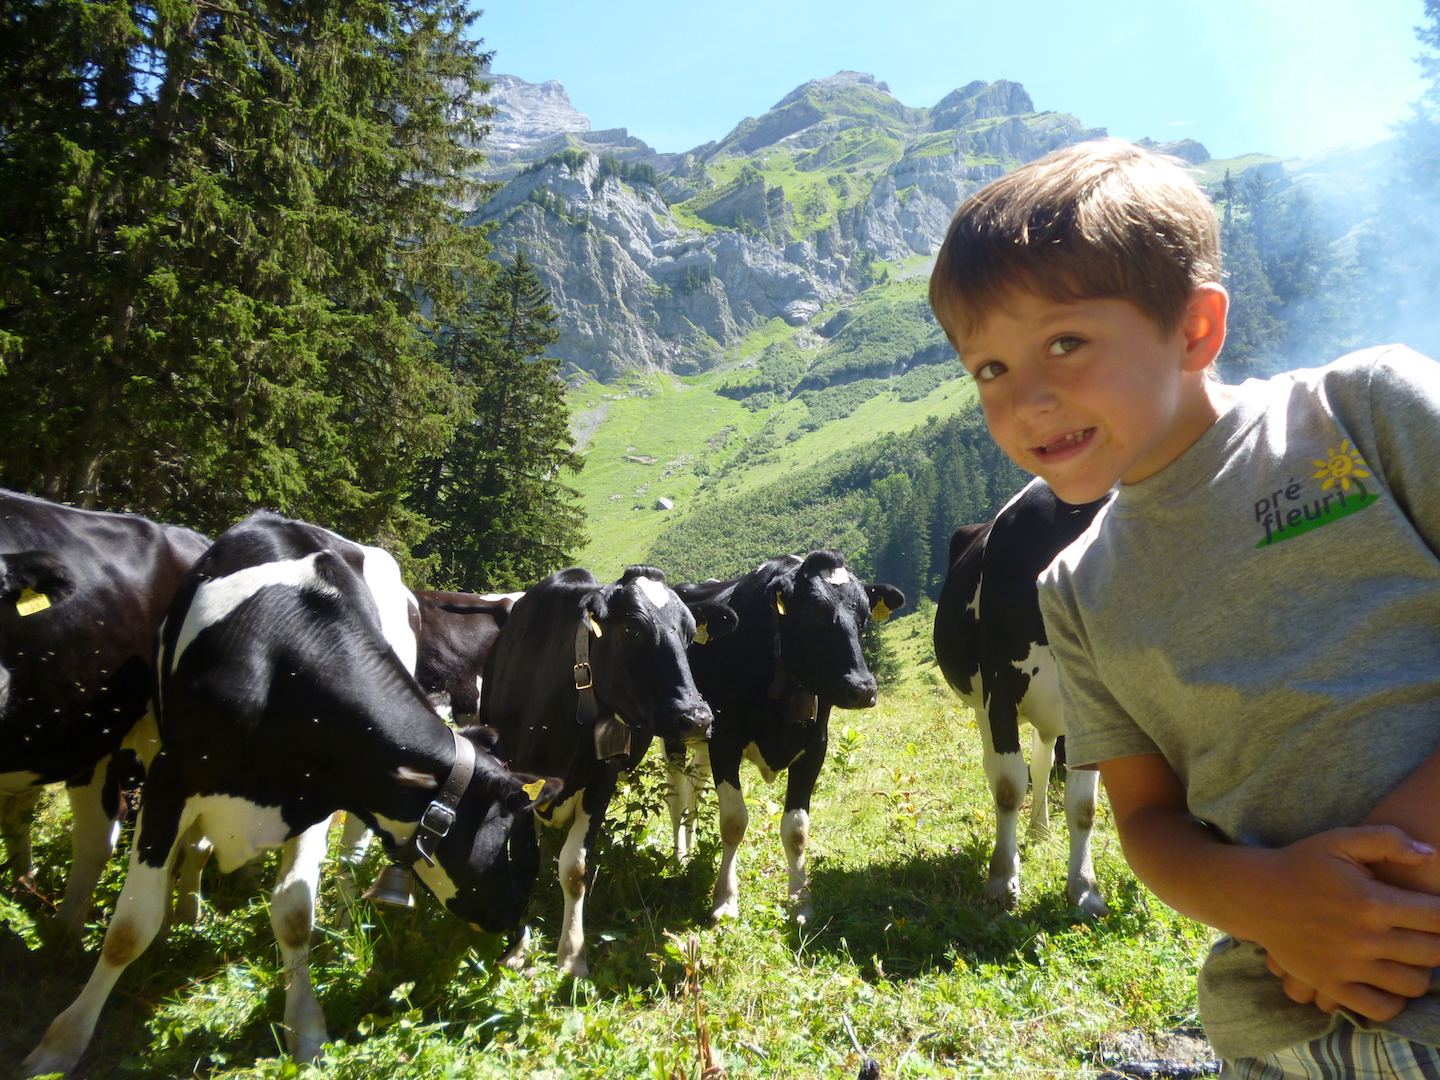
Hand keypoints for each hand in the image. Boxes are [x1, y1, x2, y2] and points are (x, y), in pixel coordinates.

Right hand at [1245, 825, 1439, 1021]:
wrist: (1253, 894)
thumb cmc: (1300, 864)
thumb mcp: (1339, 840)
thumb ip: (1388, 840)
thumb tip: (1430, 854)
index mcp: (1371, 901)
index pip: (1437, 918)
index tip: (1438, 911)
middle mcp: (1364, 938)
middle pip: (1433, 953)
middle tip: (1425, 932)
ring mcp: (1347, 965)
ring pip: (1413, 984)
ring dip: (1421, 970)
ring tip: (1409, 955)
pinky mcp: (1331, 984)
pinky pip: (1381, 1008)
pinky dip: (1395, 1000)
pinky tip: (1390, 981)